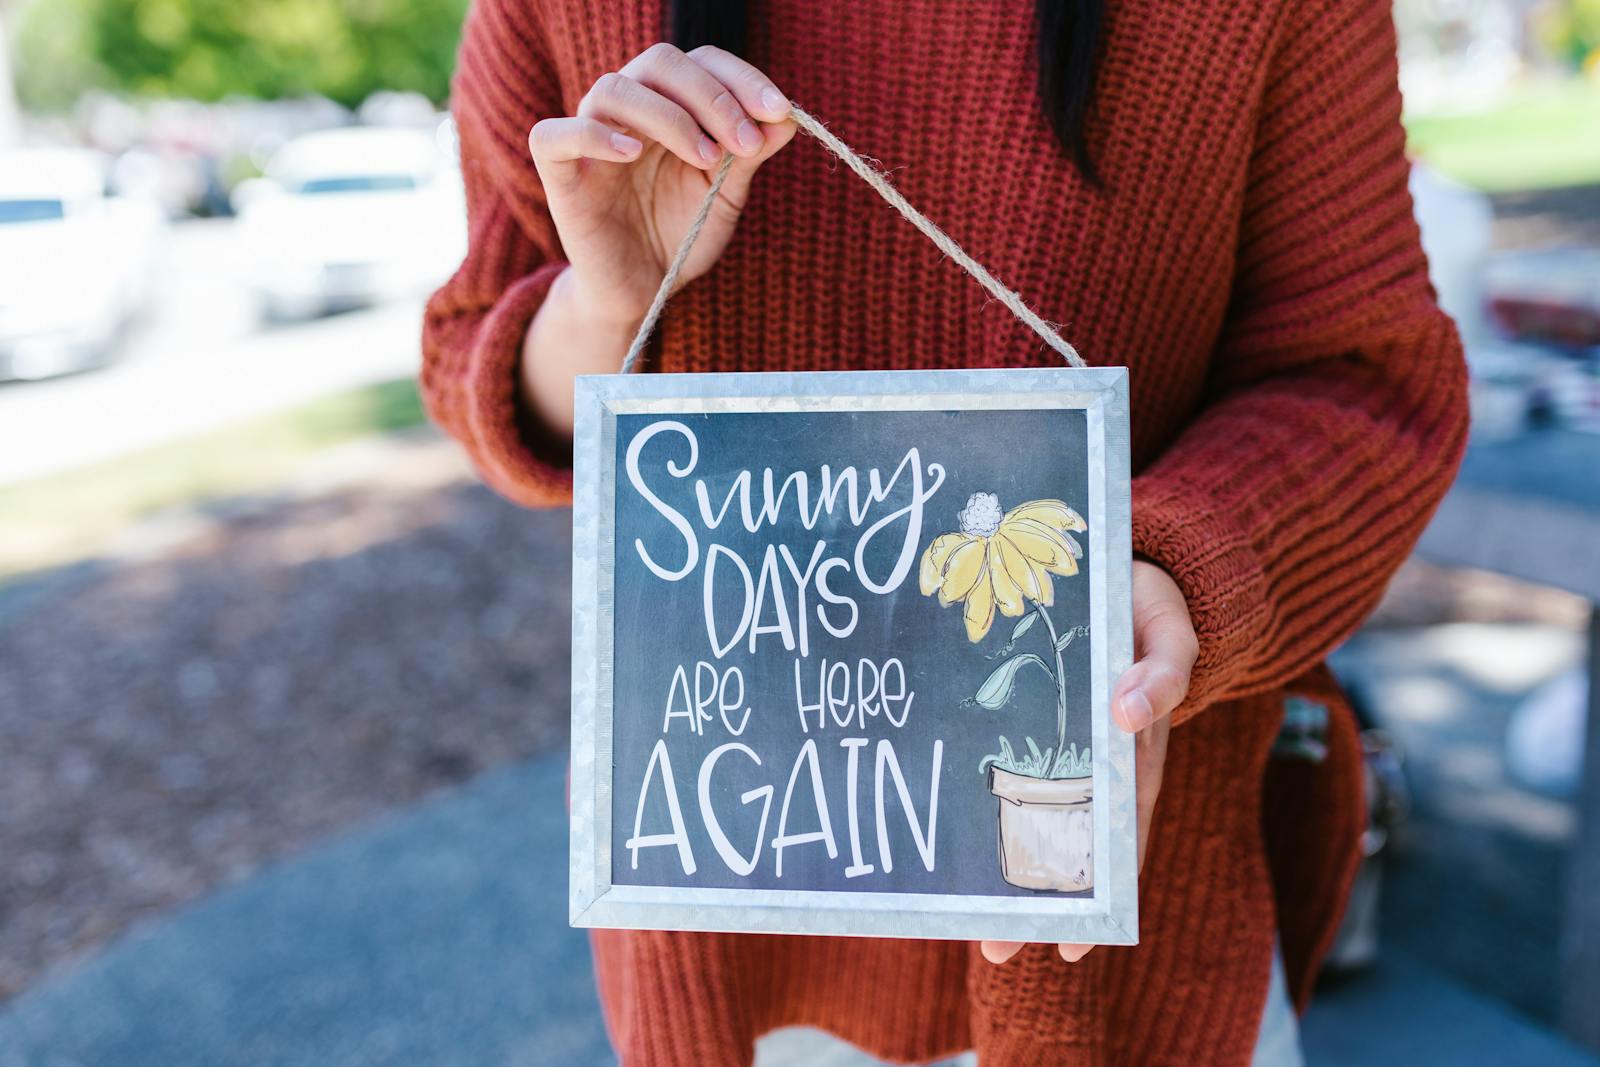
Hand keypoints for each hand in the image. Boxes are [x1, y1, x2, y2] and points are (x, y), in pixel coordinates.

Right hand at [528, 43, 795, 326]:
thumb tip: (785, 117)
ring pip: (614, 89)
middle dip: (713, 96)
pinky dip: (593, 134)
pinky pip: (554, 135)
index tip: (778, 111)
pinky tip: (632, 153)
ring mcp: (591, 138)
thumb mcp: (724, 196)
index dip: (740, 78)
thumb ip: (748, 155)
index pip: (700, 62)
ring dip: (670, 116)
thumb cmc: (680, 237)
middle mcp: (629, 112)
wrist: (642, 291)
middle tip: (745, 142)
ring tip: (705, 159)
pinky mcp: (560, 175)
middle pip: (660, 63)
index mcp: (669, 106)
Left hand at [981, 560, 1195, 965]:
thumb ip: (1162, 668)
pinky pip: (1014, 772)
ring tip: (970, 921)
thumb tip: (1129, 712)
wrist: (1123, 564)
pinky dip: (994, 807)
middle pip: (1069, 842)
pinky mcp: (1033, 720)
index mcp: (1136, 749)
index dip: (1097, 890)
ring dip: (1008, 864)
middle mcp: (1100, 758)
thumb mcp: (1169, 629)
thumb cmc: (1148, 602)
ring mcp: (1066, 743)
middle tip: (996, 949)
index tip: (1072, 942)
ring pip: (1036, 817)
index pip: (1117, 834)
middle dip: (1038, 898)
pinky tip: (961, 838)